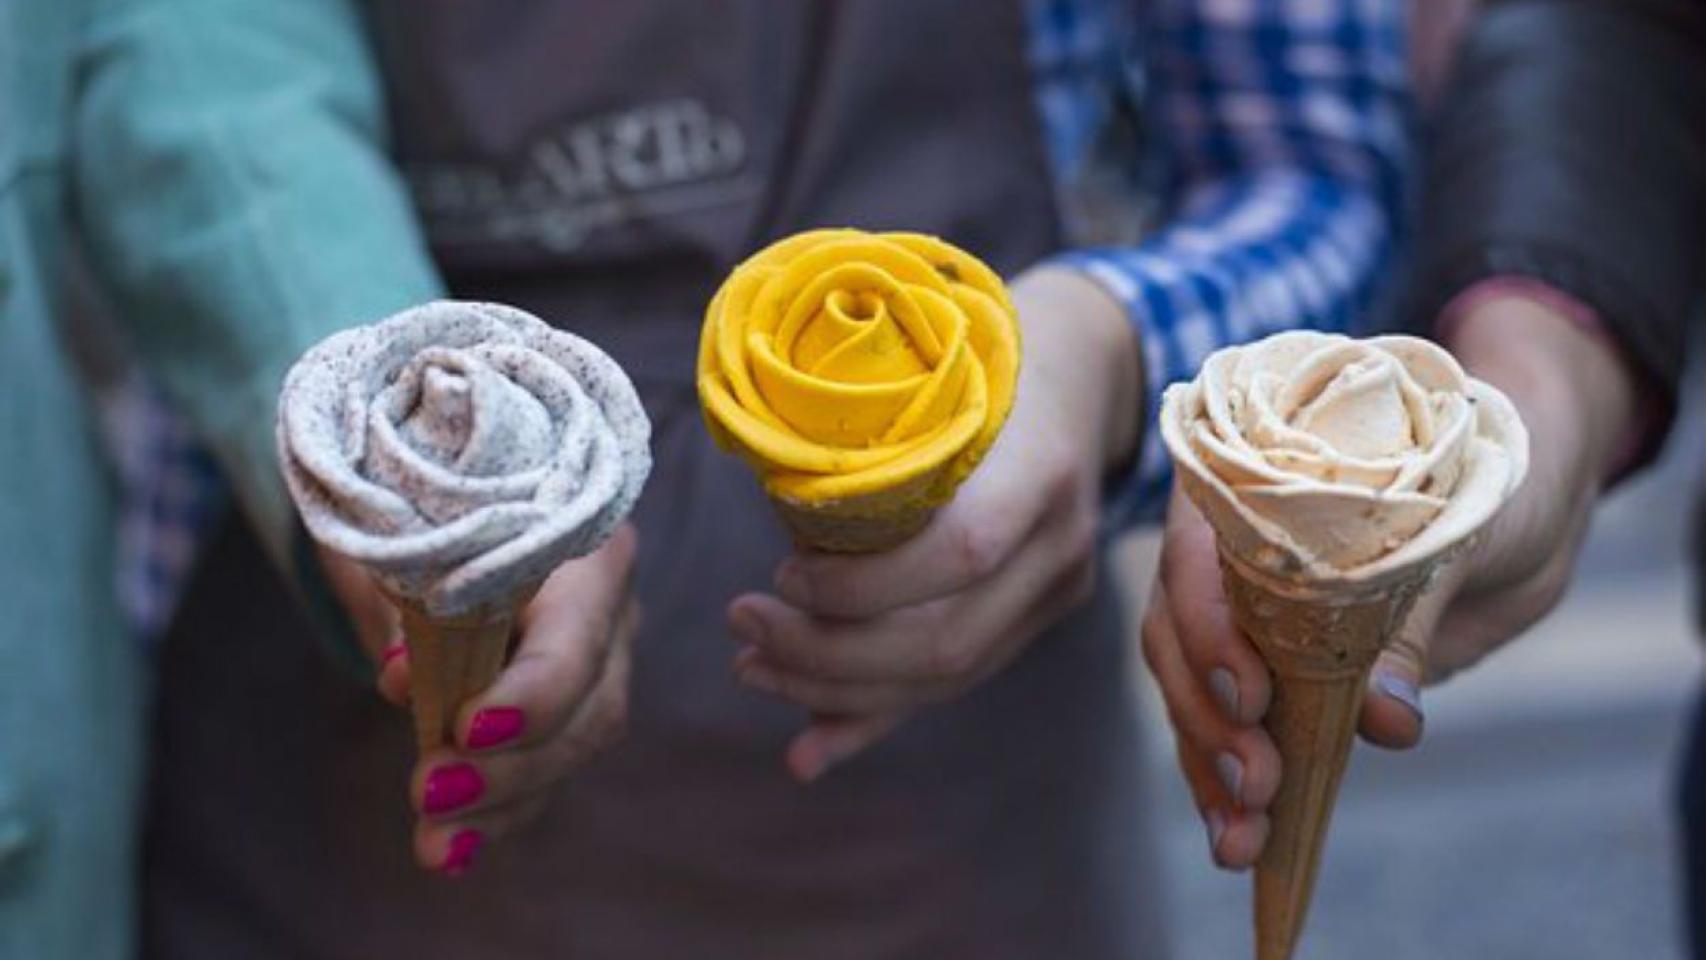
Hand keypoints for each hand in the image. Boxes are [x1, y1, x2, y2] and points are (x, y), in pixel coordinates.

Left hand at [319, 524, 639, 874]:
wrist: (438, 490)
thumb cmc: (417, 501)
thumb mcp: (397, 533)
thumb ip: (402, 597)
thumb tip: (404, 678)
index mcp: (581, 543)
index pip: (579, 633)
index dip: (534, 692)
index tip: (465, 728)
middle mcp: (610, 606)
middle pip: (591, 708)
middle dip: (513, 767)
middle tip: (429, 790)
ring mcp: (602, 659)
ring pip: (575, 748)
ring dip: (503, 804)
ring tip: (433, 844)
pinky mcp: (573, 702)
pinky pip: (550, 768)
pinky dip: (500, 813)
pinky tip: (449, 849)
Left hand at [726, 267, 1141, 780]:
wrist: (1077, 370)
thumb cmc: (976, 356)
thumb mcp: (928, 374)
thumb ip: (873, 446)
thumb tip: (772, 513)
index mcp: (1040, 465)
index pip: (959, 554)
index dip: (861, 585)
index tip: (779, 572)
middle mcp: (1063, 539)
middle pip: (947, 638)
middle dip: (827, 653)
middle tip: (742, 624)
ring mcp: (1061, 585)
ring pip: (948, 674)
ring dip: (836, 689)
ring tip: (753, 666)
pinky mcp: (1041, 613)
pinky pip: (953, 680)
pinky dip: (874, 715)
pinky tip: (810, 745)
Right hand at [1143, 294, 1638, 868]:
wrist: (1517, 505)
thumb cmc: (1483, 486)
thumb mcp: (1459, 537)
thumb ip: (1411, 622)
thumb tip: (1385, 720)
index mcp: (1250, 483)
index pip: (1193, 551)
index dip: (1209, 625)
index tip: (1249, 696)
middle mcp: (1223, 546)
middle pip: (1175, 631)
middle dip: (1205, 715)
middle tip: (1257, 783)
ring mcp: (1238, 612)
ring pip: (1188, 688)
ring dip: (1207, 766)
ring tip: (1241, 841)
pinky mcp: (1267, 672)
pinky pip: (1224, 725)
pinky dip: (1228, 784)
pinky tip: (1243, 840)